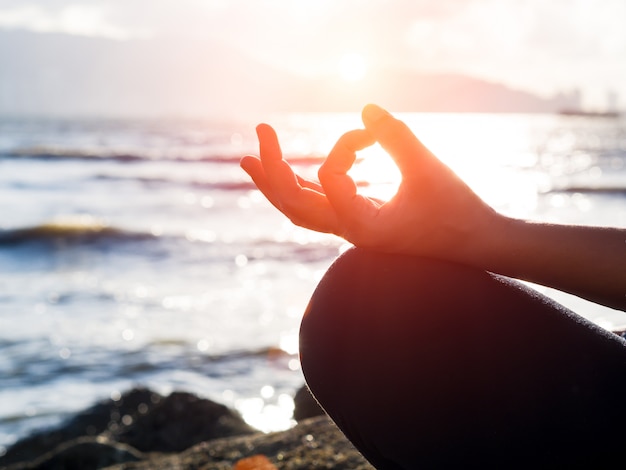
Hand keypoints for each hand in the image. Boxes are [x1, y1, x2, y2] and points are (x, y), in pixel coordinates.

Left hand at [240, 104, 497, 262]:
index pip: (328, 178)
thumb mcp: (428, 169)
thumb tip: (366, 107)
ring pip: (301, 209)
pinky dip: (303, 187)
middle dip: (272, 168)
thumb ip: (397, 136)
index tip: (371, 134)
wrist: (478, 244)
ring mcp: (352, 230)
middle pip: (293, 203)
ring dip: (276, 183)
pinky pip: (319, 207)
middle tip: (260, 131)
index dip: (345, 146)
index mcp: (362, 228)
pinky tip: (298, 171)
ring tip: (251, 159)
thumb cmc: (457, 210)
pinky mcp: (361, 223)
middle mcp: (349, 233)